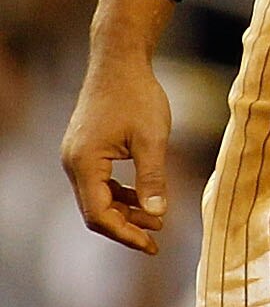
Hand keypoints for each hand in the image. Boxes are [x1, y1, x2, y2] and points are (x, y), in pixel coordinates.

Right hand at [61, 12, 174, 253]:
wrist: (119, 62)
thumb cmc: (137, 96)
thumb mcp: (152, 139)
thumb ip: (153, 178)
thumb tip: (158, 214)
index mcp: (85, 164)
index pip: (99, 215)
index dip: (125, 234)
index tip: (152, 244)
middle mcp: (73, 164)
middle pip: (95, 210)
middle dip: (126, 227)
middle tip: (157, 239)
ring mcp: (77, 157)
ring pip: (98, 197)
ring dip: (125, 211)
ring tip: (157, 220)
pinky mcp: (86, 150)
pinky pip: (100, 182)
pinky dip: (121, 194)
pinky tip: (144, 198)